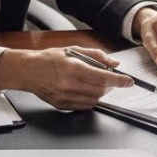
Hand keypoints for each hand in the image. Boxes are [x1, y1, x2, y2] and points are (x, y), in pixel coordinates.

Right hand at [0, 46, 133, 109]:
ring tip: (96, 83)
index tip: (129, 82)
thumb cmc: (48, 59)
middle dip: (110, 86)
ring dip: (101, 93)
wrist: (27, 71)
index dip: (119, 81)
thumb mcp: (73, 50)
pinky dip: (90, 99)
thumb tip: (114, 63)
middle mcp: (69, 84)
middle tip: (110, 79)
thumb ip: (96, 56)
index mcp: (73, 68)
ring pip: (94, 100)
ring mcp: (65, 97)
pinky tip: (86, 90)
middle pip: (101, 90)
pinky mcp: (62, 105)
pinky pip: (84, 106)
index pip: (103, 77)